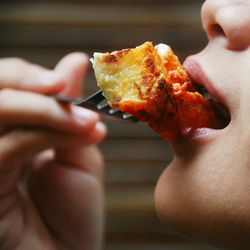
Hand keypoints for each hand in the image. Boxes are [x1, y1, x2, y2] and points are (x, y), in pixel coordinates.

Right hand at [0, 53, 106, 249]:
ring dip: (45, 111)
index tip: (68, 79)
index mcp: (11, 136)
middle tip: (66, 89)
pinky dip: (41, 135)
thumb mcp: (78, 154)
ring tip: (88, 121)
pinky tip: (80, 136)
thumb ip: (70, 112)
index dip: (28, 76)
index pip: (3, 86)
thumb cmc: (73, 213)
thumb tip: (74, 61)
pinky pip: (2, 148)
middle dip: (31, 86)